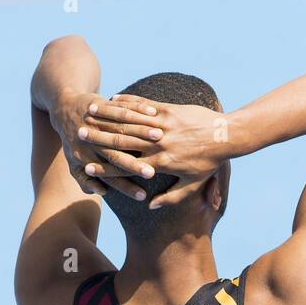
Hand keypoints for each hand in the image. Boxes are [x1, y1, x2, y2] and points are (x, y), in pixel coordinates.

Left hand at [50, 89, 156, 199]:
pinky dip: (136, 111)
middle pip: (116, 157)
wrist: (65, 110)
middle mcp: (91, 143)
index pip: (109, 177)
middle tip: (151, 174)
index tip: (142, 196)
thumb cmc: (74, 143)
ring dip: (140, 133)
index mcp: (86, 159)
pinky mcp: (102, 107)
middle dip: (134, 165)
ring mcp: (96, 124)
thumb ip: (85, 181)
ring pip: (120, 130)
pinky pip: (120, 109)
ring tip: (159, 138)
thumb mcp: (73, 165)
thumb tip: (101, 192)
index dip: (125, 187)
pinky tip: (153, 115)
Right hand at [87, 95, 234, 207]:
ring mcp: (163, 125)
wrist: (227, 136)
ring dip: (108, 116)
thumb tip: (150, 205)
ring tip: (89, 113)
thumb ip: (171, 196)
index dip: (105, 168)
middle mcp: (158, 144)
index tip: (87, 168)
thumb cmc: (210, 162)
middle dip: (98, 138)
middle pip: (122, 141)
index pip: (127, 166)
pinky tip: (113, 98)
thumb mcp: (192, 183)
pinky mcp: (169, 110)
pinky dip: (127, 102)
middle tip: (78, 135)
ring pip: (129, 121)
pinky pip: (143, 105)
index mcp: (161, 163)